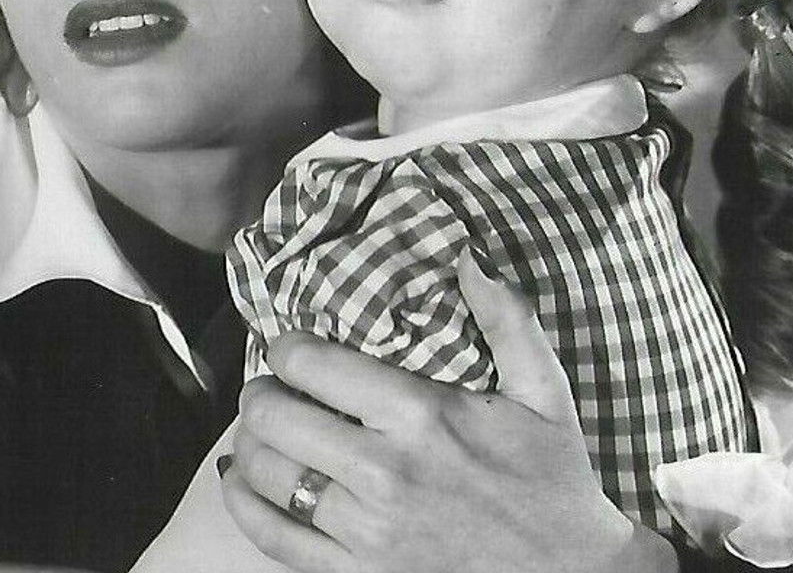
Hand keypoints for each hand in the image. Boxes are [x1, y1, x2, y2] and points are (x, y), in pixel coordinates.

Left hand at [222, 255, 675, 572]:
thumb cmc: (552, 478)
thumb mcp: (545, 392)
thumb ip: (508, 319)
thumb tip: (468, 255)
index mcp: (422, 416)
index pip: (314, 364)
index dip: (287, 347)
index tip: (291, 346)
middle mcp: (384, 471)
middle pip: (276, 417)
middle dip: (261, 392)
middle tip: (270, 386)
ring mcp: (366, 529)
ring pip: (267, 474)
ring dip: (249, 443)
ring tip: (259, 429)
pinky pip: (275, 537)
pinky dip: (244, 505)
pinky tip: (241, 481)